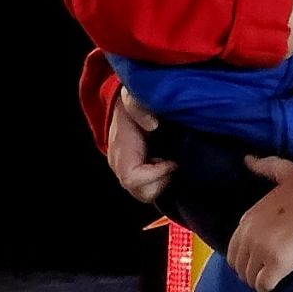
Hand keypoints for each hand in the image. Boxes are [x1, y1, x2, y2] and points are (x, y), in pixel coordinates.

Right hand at [107, 87, 173, 203]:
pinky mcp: (136, 173)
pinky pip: (150, 188)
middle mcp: (120, 165)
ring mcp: (126, 171)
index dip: (156, 174)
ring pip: (148, 194)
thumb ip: (138, 106)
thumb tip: (153, 124)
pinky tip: (167, 162)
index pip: (133, 179)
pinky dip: (163, 179)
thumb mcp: (134, 97)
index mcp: (120, 151)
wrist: (131, 104)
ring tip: (168, 160)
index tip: (172, 161)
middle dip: (162, 180)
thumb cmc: (134, 101)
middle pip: (143, 193)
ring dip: (163, 180)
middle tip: (172, 161)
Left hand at [227, 156, 292, 291]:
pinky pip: (264, 286)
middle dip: (253, 271)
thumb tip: (247, 159)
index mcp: (249, 218)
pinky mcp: (278, 264)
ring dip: (262, 280)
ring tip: (279, 276)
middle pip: (240, 266)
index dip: (249, 256)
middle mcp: (250, 235)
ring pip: (250, 278)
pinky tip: (283, 281)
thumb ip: (265, 166)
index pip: (234, 249)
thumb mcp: (287, 171)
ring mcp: (262, 250)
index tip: (265, 257)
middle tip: (273, 270)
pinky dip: (271, 287)